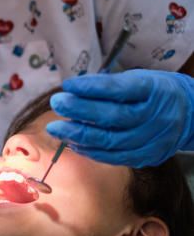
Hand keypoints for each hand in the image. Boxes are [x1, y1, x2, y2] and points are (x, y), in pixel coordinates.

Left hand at [46, 69, 193, 166]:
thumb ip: (108, 85)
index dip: (91, 88)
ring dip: (79, 136)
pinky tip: (73, 143)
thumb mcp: (138, 78)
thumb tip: (73, 90)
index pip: (119, 89)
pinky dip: (91, 151)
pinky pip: (115, 157)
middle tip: (58, 104)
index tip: (68, 85)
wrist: (189, 114)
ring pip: (111, 141)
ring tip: (56, 128)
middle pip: (114, 117)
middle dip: (80, 111)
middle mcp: (154, 116)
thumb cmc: (154, 92)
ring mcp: (152, 139)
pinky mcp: (147, 156)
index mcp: (153, 90)